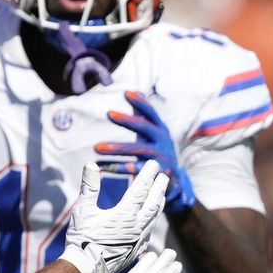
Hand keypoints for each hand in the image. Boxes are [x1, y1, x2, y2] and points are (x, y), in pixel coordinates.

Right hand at [59, 161, 168, 272]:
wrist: (85, 269)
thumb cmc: (82, 239)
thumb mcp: (83, 210)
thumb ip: (89, 186)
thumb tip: (90, 164)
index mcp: (124, 214)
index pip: (140, 189)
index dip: (147, 175)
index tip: (153, 164)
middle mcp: (136, 226)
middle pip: (153, 202)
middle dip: (159, 187)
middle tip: (164, 176)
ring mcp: (138, 239)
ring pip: (154, 217)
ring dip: (159, 203)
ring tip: (162, 194)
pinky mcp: (136, 249)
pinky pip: (150, 230)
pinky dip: (153, 220)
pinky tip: (151, 219)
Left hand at [96, 91, 194, 213]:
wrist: (175, 182)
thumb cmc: (158, 152)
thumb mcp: (153, 133)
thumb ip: (142, 115)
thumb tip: (134, 91)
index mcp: (160, 130)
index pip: (151, 113)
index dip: (140, 102)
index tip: (126, 93)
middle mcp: (163, 142)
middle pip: (145, 128)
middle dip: (127, 120)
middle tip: (109, 113)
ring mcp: (161, 158)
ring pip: (138, 150)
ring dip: (117, 148)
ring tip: (96, 147)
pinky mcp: (156, 175)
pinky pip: (134, 171)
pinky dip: (119, 168)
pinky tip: (103, 166)